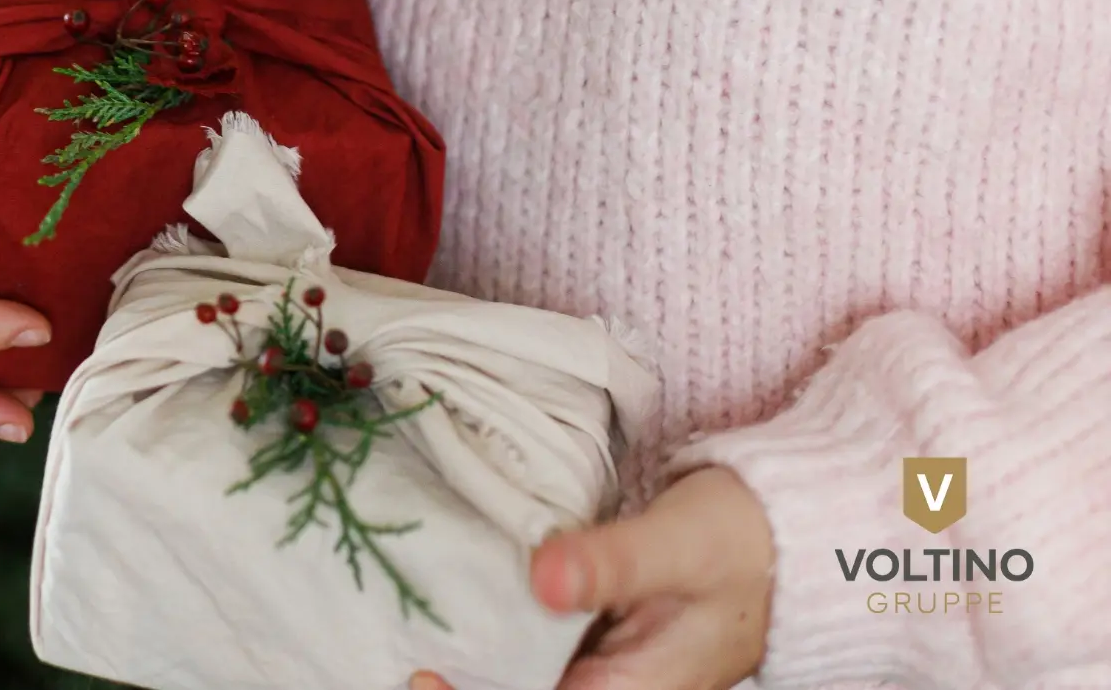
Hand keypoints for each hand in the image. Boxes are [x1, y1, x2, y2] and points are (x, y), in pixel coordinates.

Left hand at [409, 467, 772, 689]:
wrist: (794, 530)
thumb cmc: (748, 538)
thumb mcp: (681, 542)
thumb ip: (614, 562)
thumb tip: (544, 578)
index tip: (424, 673)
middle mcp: (614, 688)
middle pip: (520, 688)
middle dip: (465, 673)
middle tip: (409, 641)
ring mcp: (602, 665)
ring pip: (518, 670)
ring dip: (473, 651)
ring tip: (416, 617)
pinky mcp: (592, 636)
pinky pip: (530, 643)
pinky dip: (493, 625)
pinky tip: (456, 594)